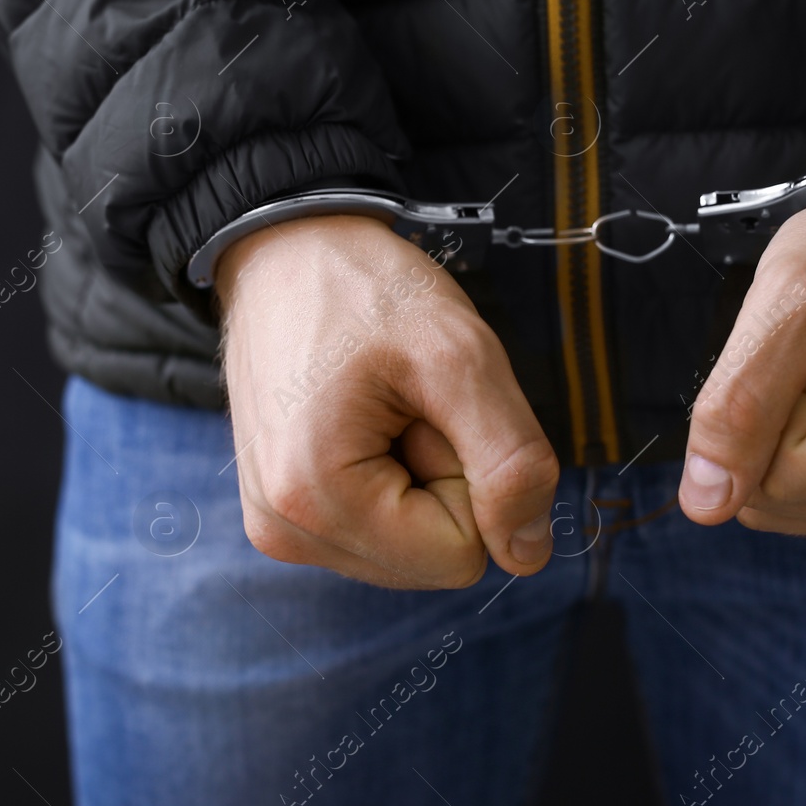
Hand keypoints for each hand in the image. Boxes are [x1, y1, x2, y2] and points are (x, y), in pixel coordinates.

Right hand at [216, 214, 559, 586]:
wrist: (284, 248)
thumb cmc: (363, 287)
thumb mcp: (462, 356)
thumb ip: (511, 462)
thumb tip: (528, 554)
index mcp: (315, 501)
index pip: (460, 556)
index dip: (468, 474)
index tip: (424, 405)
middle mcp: (284, 531)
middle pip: (431, 558)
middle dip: (439, 477)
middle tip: (402, 400)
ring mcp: (277, 525)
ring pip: (409, 547)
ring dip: (416, 475)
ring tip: (379, 403)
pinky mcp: (282, 512)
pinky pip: (377, 529)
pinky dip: (388, 476)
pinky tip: (361, 418)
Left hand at [678, 74, 805, 532]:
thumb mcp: (790, 303)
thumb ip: (742, 406)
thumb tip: (703, 507)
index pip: (778, 481)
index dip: (765, 408)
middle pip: (779, 500)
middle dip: (774, 420)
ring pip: (781, 501)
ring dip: (783, 426)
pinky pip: (799, 491)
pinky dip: (795, 436)